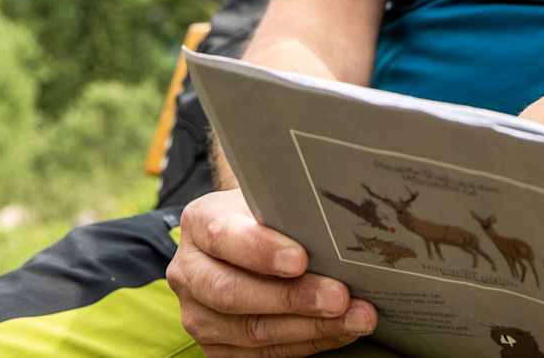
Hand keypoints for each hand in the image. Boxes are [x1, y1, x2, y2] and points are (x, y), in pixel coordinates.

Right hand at [167, 188, 376, 355]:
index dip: (261, 251)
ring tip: (354, 318)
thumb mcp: (272, 200)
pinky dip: (306, 343)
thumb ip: (291, 210)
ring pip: (251, 330)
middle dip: (292, 298)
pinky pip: (262, 354)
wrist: (249, 240)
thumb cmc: (268, 216)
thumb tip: (341, 225)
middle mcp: (188, 271)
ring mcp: (198, 313)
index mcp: (199, 223)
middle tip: (339, 297)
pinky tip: (339, 331)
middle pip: (232, 293)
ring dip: (310, 327)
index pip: (223, 236)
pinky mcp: (216, 346)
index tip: (301, 259)